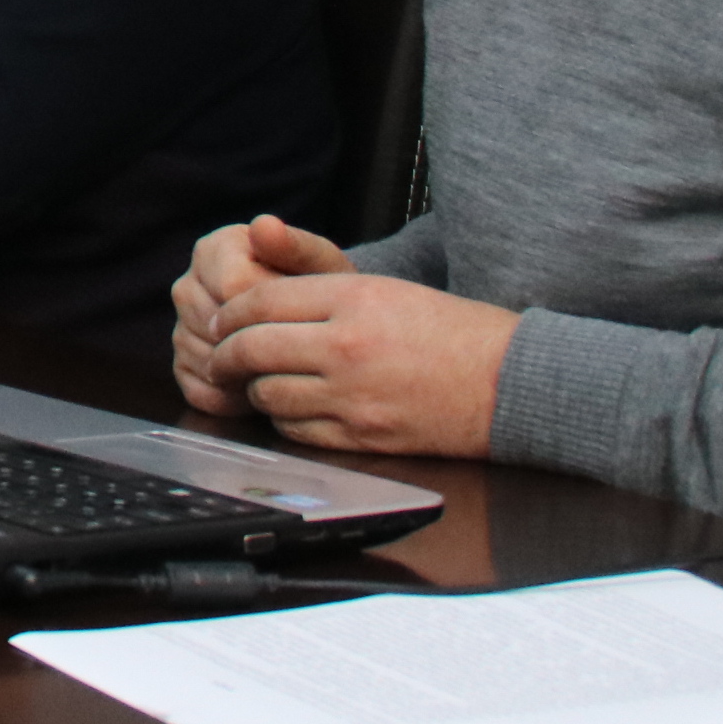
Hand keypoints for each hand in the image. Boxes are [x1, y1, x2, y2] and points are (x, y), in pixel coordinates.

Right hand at [172, 213, 354, 414]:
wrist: (310, 319)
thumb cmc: (316, 288)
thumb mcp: (317, 263)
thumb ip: (293, 245)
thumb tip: (264, 225)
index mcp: (214, 249)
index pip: (233, 290)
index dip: (273, 311)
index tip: (303, 316)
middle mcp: (188, 285)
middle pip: (216, 329)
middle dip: (259, 344)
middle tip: (294, 351)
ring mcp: (180, 326)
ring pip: (206, 361)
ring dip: (246, 374)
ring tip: (280, 370)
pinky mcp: (180, 364)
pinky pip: (199, 391)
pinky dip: (232, 398)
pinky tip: (261, 386)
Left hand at [202, 272, 519, 457]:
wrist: (503, 383)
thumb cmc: (449, 331)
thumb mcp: (386, 288)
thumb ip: (319, 288)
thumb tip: (256, 292)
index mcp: (353, 298)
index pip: (261, 302)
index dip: (230, 314)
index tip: (220, 322)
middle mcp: (346, 345)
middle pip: (253, 349)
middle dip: (225, 355)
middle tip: (219, 356)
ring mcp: (351, 396)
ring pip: (269, 394)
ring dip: (255, 388)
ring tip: (260, 382)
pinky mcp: (360, 436)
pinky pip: (296, 430)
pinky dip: (284, 420)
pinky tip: (293, 408)